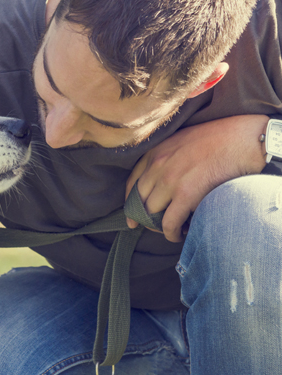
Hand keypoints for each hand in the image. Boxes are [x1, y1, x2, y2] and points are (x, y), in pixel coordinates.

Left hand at [125, 115, 267, 242]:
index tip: (131, 217)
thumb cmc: (219, 139)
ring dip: (159, 226)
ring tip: (171, 230)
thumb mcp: (182, 141)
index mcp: (155, 151)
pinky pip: (169, 222)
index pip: (132, 183)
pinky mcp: (186, 194)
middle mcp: (157, 165)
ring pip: (152, 213)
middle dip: (144, 218)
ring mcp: (170, 179)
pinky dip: (171, 233)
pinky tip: (178, 235)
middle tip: (154, 228)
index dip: (130, 203)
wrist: (243, 139)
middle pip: (139, 200)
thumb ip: (167, 159)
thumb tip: (162, 184)